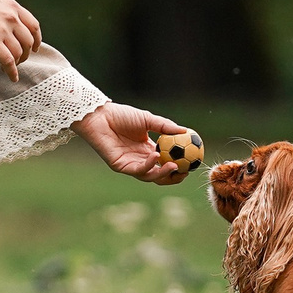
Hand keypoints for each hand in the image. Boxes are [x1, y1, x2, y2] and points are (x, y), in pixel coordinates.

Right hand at [0, 0, 40, 81]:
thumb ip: (4, 12)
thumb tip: (10, 27)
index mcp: (12, 6)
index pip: (34, 25)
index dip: (37, 39)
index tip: (35, 48)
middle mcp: (11, 17)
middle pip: (28, 41)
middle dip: (26, 54)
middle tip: (20, 60)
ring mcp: (3, 29)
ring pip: (19, 52)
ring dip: (17, 63)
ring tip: (10, 68)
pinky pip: (8, 61)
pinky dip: (11, 71)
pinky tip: (11, 77)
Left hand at [75, 102, 194, 184]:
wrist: (100, 116)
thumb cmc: (121, 115)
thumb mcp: (148, 119)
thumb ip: (165, 126)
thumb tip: (185, 132)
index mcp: (147, 149)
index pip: (166, 162)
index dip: (179, 165)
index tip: (192, 163)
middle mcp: (140, 159)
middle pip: (160, 175)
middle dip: (173, 177)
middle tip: (185, 172)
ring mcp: (130, 164)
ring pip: (150, 176)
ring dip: (163, 173)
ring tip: (175, 166)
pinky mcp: (120, 166)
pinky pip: (138, 170)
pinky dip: (149, 165)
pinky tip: (156, 156)